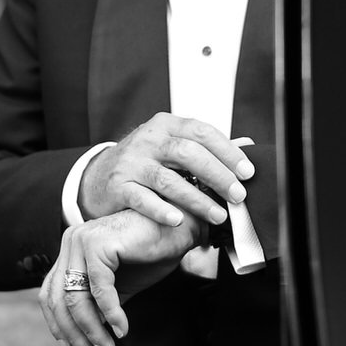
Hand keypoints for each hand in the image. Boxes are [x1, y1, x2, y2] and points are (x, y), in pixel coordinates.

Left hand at [39, 210, 200, 345]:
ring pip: (77, 298)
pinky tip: (122, 330)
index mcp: (70, 251)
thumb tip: (85, 340)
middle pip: (59, 300)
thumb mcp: (120, 286)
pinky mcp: (99, 243)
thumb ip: (99, 307)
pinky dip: (111, 314)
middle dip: (75, 335)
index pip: (51, 294)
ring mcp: (82, 241)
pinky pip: (100, 289)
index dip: (57, 325)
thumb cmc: (151, 254)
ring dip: (93, 331)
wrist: (180, 227)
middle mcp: (71, 243)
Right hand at [80, 113, 254, 228]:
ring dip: (197, 200)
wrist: (98, 177)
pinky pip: (142, 199)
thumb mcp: (171, 147)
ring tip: (217, 215)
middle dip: (217, 176)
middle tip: (238, 195)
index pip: (202, 132)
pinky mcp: (119, 186)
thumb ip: (205, 148)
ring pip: (167, 180)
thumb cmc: (144, 162)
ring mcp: (131, 163)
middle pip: (187, 154)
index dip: (228, 152)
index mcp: (166, 125)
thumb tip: (247, 145)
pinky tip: (179, 220)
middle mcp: (148, 140)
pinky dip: (162, 210)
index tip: (247, 172)